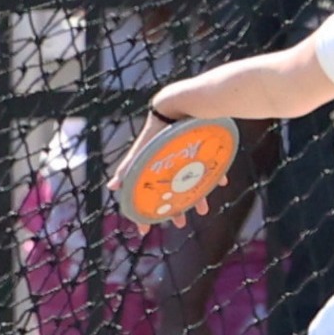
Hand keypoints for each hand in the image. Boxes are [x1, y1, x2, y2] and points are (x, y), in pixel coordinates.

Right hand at [106, 109, 216, 232]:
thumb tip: (112, 187)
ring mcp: (185, 153)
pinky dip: (214, 173)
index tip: (145, 231)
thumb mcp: (143, 152)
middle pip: (170, 190)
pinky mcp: (201, 144)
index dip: (145, 212)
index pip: (147, 195)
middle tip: (180, 224)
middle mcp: (168, 162)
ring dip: (196, 196)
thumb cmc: (159, 129)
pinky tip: (221, 182)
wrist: (180, 103)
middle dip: (174, 207)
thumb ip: (129, 169)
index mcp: (153, 166)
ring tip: (203, 210)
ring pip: (191, 180)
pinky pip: (210, 162)